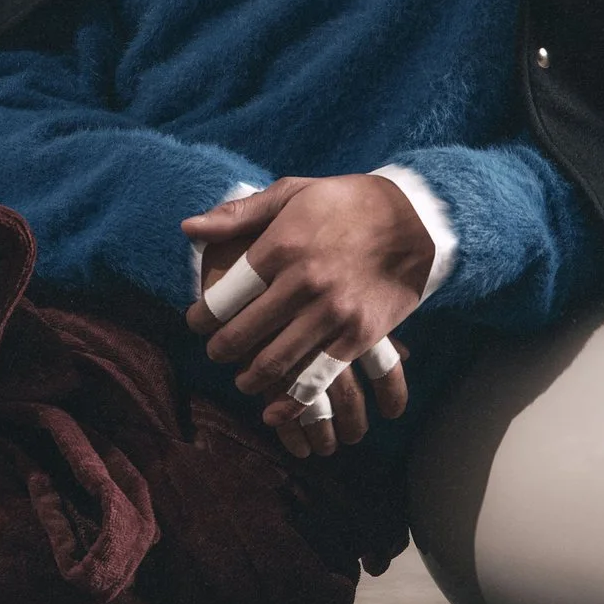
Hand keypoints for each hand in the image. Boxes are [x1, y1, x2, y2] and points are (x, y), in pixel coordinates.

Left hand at [182, 176, 430, 456]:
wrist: (414, 218)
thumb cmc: (344, 202)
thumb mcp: (290, 192)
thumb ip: (238, 215)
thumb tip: (189, 229)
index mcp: (281, 247)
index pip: (225, 296)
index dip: (203, 316)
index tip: (196, 323)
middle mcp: (304, 283)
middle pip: (244, 333)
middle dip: (221, 350)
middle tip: (215, 353)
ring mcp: (333, 313)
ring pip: (276, 362)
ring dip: (251, 378)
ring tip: (243, 378)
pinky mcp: (360, 336)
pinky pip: (319, 378)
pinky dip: (293, 402)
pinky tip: (274, 411)